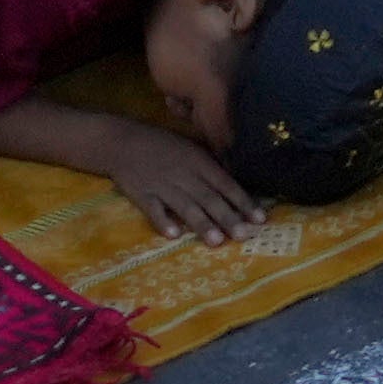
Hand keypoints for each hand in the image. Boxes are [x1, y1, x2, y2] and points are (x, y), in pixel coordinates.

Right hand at [103, 131, 263, 243]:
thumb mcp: (190, 147)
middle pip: (209, 198)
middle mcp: (184, 175)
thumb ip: (210, 165)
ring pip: (185, 206)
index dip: (243, 201)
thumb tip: (235, 183)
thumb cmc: (161, 145)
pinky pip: (154, 210)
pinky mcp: (142, 195)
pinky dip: (164, 221)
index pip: (225, 184)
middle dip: (228, 217)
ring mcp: (162, 185)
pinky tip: (174, 235)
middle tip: (244, 236)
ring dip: (202, 224)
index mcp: (198, 162)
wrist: (123, 142)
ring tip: (216, 241)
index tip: (260, 219)